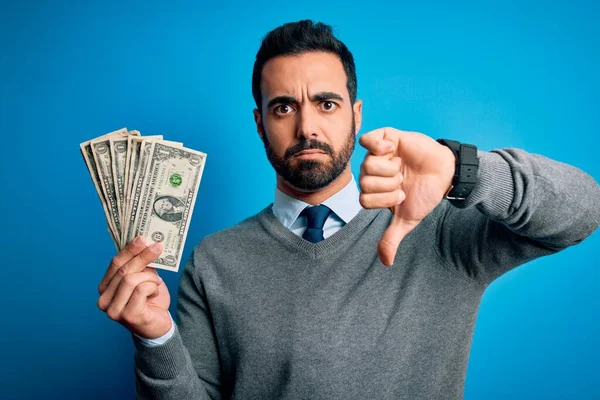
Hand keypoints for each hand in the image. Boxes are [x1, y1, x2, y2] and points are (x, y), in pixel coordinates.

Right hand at [97, 236, 171, 338]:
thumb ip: (140, 265)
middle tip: (157, 247)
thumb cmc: (149, 302)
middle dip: (142, 256)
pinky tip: (154, 293)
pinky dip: (152, 287)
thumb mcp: (144, 279)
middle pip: (123, 270)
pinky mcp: (127, 315)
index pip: (115, 264)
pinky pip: (141, 290)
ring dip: (149, 277)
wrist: (158, 327)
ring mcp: (113, 310)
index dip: (129, 250)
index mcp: (105, 288)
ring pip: (131, 279)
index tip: (142, 238)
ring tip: (156, 282)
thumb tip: (145, 244)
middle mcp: (104, 300)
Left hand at [358, 127, 455, 266]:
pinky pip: (367, 139)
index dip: (384, 200)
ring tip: (402, 168)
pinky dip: (378, 146)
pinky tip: (392, 150)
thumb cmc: (424, 195)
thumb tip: (386, 262)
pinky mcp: (386, 137)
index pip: (364, 199)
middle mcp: (372, 172)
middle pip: (364, 181)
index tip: (401, 196)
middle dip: (389, 185)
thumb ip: (392, 237)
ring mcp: (378, 154)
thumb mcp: (407, 219)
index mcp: (372, 190)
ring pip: (367, 164)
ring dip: (389, 170)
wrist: (445, 175)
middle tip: (403, 181)